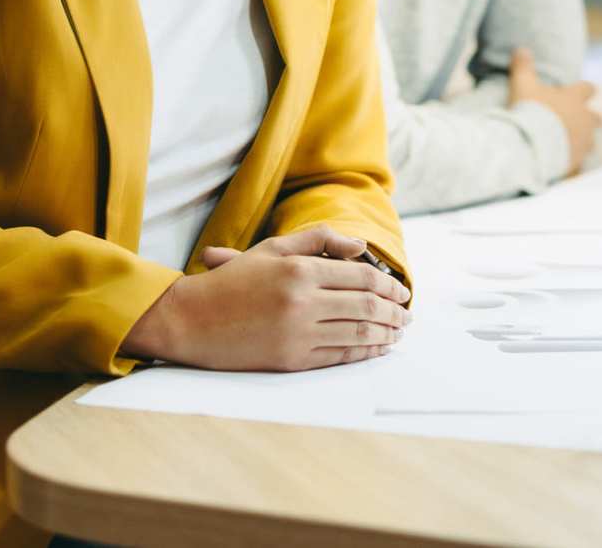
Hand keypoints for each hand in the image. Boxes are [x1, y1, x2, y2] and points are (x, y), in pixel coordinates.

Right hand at [121, 225, 410, 372]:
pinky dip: (364, 352)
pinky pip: (340, 356)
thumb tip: (360, 247)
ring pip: (358, 333)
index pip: (361, 276)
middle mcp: (303, 301)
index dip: (388, 285)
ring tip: (398, 332)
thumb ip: (319, 240)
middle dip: (394, 311)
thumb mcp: (273, 249)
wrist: (193, 320)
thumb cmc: (234, 280)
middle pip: (366, 306)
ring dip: (386, 333)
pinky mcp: (292, 360)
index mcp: (300, 269)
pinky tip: (376, 348)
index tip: (402, 291)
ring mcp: (298, 333)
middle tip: (408, 314)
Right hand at [509, 47, 600, 171]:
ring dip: (583, 139)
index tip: (583, 90)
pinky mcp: (577, 160)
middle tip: (579, 120)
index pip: (588, 89)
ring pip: (591, 140)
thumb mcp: (522, 84)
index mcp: (574, 98)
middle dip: (591, 118)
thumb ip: (523, 66)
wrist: (532, 143)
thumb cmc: (530, 110)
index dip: (585, 89)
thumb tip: (521, 48)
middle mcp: (584, 119)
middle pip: (597, 118)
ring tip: (569, 141)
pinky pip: (579, 159)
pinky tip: (561, 158)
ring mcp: (583, 141)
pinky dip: (572, 157)